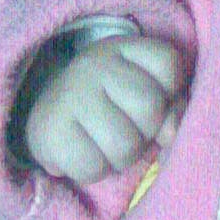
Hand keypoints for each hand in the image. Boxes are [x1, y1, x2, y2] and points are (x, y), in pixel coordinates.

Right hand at [23, 36, 186, 185]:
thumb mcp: (144, 95)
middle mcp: (94, 64)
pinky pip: (93, 167)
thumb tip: (170, 134)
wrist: (48, 118)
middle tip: (126, 130)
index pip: (168, 64)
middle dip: (146, 131)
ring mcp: (70, 94)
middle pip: (149, 106)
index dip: (169, 91)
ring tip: (107, 146)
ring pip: (125, 144)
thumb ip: (170, 108)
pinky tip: (86, 155)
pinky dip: (96, 171)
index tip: (145, 99)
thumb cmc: (109, 107)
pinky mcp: (50, 130)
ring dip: (123, 158)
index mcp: (122, 49)